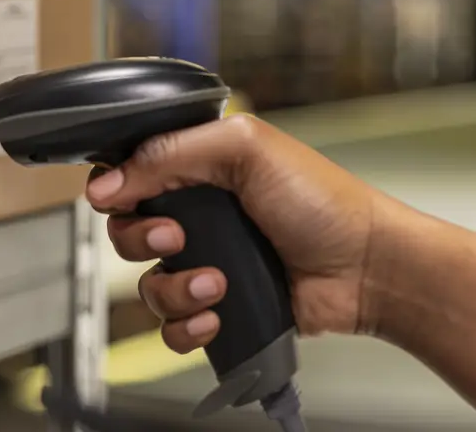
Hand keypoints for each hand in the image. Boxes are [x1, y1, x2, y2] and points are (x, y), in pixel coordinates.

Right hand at [86, 114, 394, 354]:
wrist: (367, 267)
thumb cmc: (322, 200)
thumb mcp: (244, 148)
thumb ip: (171, 152)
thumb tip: (108, 181)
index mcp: (199, 166)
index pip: (129, 173)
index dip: (116, 189)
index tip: (117, 200)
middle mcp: (197, 213)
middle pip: (127, 231)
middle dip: (141, 239)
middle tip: (176, 238)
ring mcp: (207, 262)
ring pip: (149, 285)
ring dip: (175, 288)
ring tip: (217, 283)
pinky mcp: (219, 307)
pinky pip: (172, 327)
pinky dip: (186, 326)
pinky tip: (216, 315)